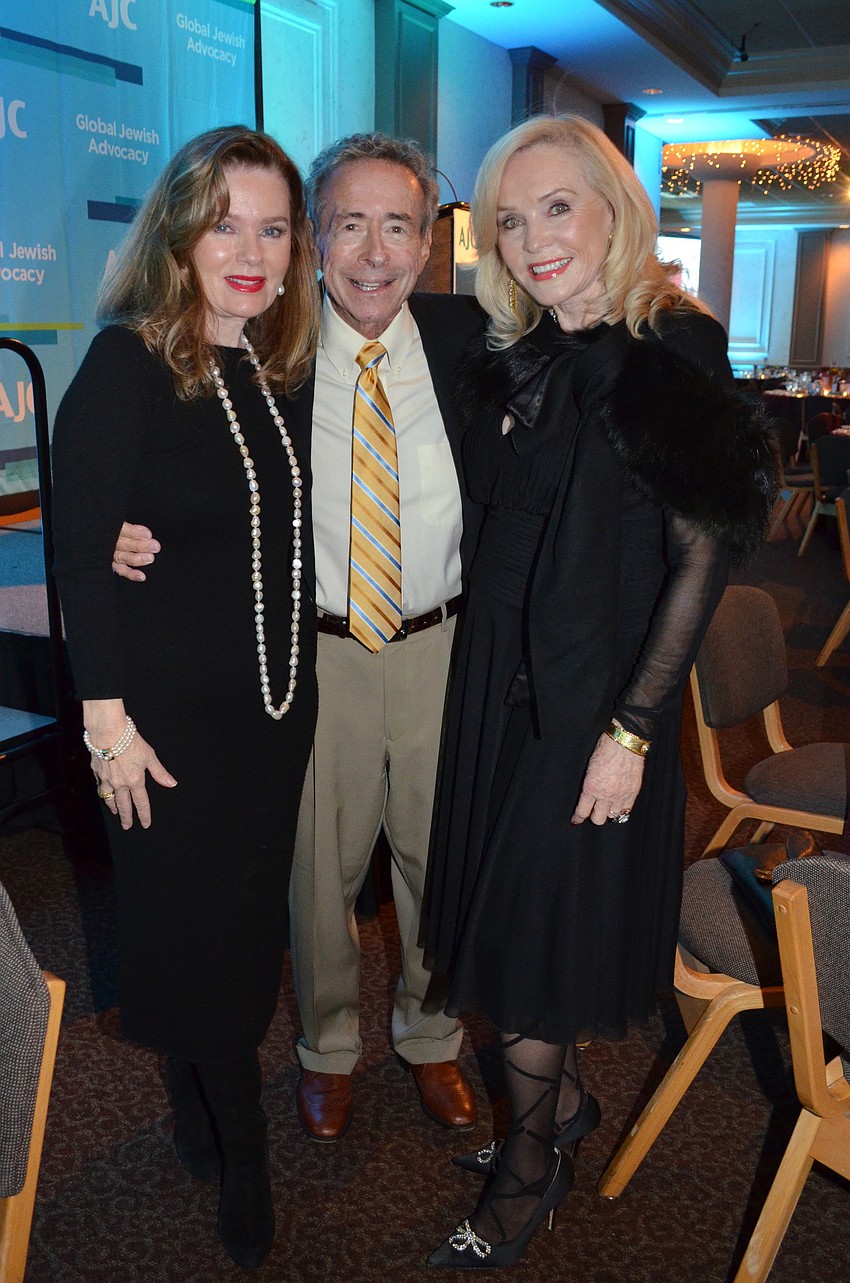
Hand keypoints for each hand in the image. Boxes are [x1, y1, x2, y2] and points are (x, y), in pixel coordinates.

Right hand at [85, 703, 176, 829]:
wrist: (108, 732)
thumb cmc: (130, 741)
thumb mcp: (149, 756)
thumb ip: (159, 772)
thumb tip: (171, 783)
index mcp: (135, 781)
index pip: (141, 803)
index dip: (144, 814)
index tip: (145, 824)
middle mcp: (120, 783)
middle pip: (123, 805)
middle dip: (126, 817)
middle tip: (127, 826)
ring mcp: (106, 779)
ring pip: (109, 797)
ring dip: (113, 806)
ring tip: (115, 811)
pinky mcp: (96, 771)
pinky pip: (99, 785)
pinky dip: (102, 790)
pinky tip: (104, 791)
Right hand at [112, 522, 159, 581]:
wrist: (99, 537)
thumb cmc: (119, 529)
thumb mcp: (120, 521)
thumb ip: (131, 527)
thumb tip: (146, 532)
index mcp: (112, 529)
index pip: (123, 530)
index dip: (134, 532)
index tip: (147, 535)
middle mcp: (110, 542)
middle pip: (124, 544)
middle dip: (140, 546)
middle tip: (155, 546)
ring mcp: (111, 555)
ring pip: (123, 557)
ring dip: (137, 559)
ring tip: (150, 558)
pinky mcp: (113, 565)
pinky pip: (122, 571)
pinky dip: (131, 574)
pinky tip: (142, 576)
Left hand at [571, 732, 644, 825]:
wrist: (625, 742)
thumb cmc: (606, 749)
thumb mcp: (589, 767)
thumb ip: (589, 783)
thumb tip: (589, 794)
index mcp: (591, 787)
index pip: (582, 811)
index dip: (578, 818)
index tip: (576, 821)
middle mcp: (605, 794)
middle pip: (598, 819)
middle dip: (594, 816)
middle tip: (593, 811)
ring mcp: (620, 795)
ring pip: (613, 816)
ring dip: (608, 812)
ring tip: (608, 805)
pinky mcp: (633, 793)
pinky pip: (626, 810)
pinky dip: (622, 809)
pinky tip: (619, 803)